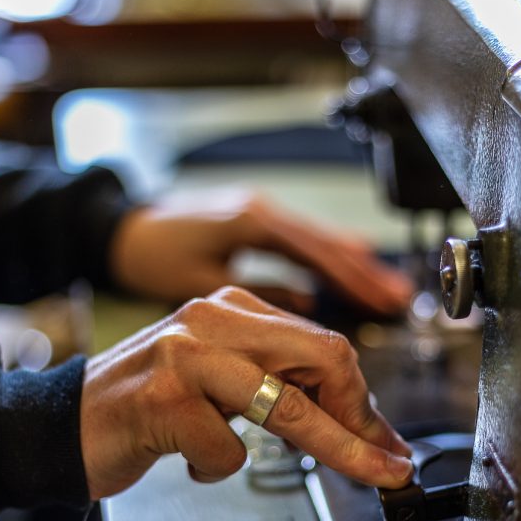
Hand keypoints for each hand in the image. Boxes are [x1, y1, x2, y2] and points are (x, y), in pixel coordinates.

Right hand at [81, 286, 412, 499]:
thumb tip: (359, 427)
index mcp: (231, 307)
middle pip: (321, 362)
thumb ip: (280, 387)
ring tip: (359, 475)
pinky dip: (219, 468)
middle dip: (363, 422)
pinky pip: (227, 450)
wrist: (64, 421)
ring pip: (288, 406)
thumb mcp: (220, 382)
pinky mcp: (162, 400)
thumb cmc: (148, 405)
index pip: (322, 346)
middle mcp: (211, 320)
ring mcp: (186, 356)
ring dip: (335, 450)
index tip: (384, 444)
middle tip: (386, 466)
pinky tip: (189, 460)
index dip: (362, 401)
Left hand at [108, 189, 411, 313]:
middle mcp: (265, 211)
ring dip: (355, 266)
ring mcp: (263, 214)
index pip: (316, 254)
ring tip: (390, 290)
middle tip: (400, 298)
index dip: (352, 280)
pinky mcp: (257, 223)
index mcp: (254, 222)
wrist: (119, 228)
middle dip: (366, 273)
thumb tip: (308, 309)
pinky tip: (355, 267)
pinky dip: (330, 259)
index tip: (381, 302)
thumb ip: (256, 296)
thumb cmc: (151, 255)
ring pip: (320, 241)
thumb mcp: (200, 283)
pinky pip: (304, 243)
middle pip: (327, 244)